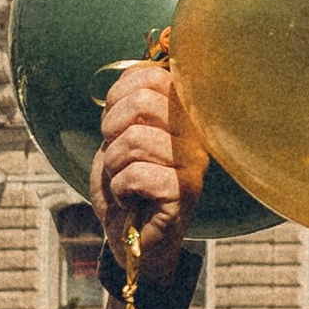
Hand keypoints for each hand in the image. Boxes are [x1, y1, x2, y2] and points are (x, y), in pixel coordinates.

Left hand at [94, 57, 199, 280]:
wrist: (131, 238)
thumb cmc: (126, 186)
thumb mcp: (118, 136)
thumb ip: (129, 102)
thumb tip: (137, 69)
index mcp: (182, 112)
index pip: (150, 76)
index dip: (117, 99)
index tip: (115, 127)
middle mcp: (196, 132)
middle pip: (143, 102)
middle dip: (112, 132)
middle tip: (118, 159)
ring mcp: (194, 161)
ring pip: (134, 140)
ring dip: (114, 166)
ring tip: (125, 182)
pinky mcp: (186, 190)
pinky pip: (136, 175)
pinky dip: (120, 189)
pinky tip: (132, 200)